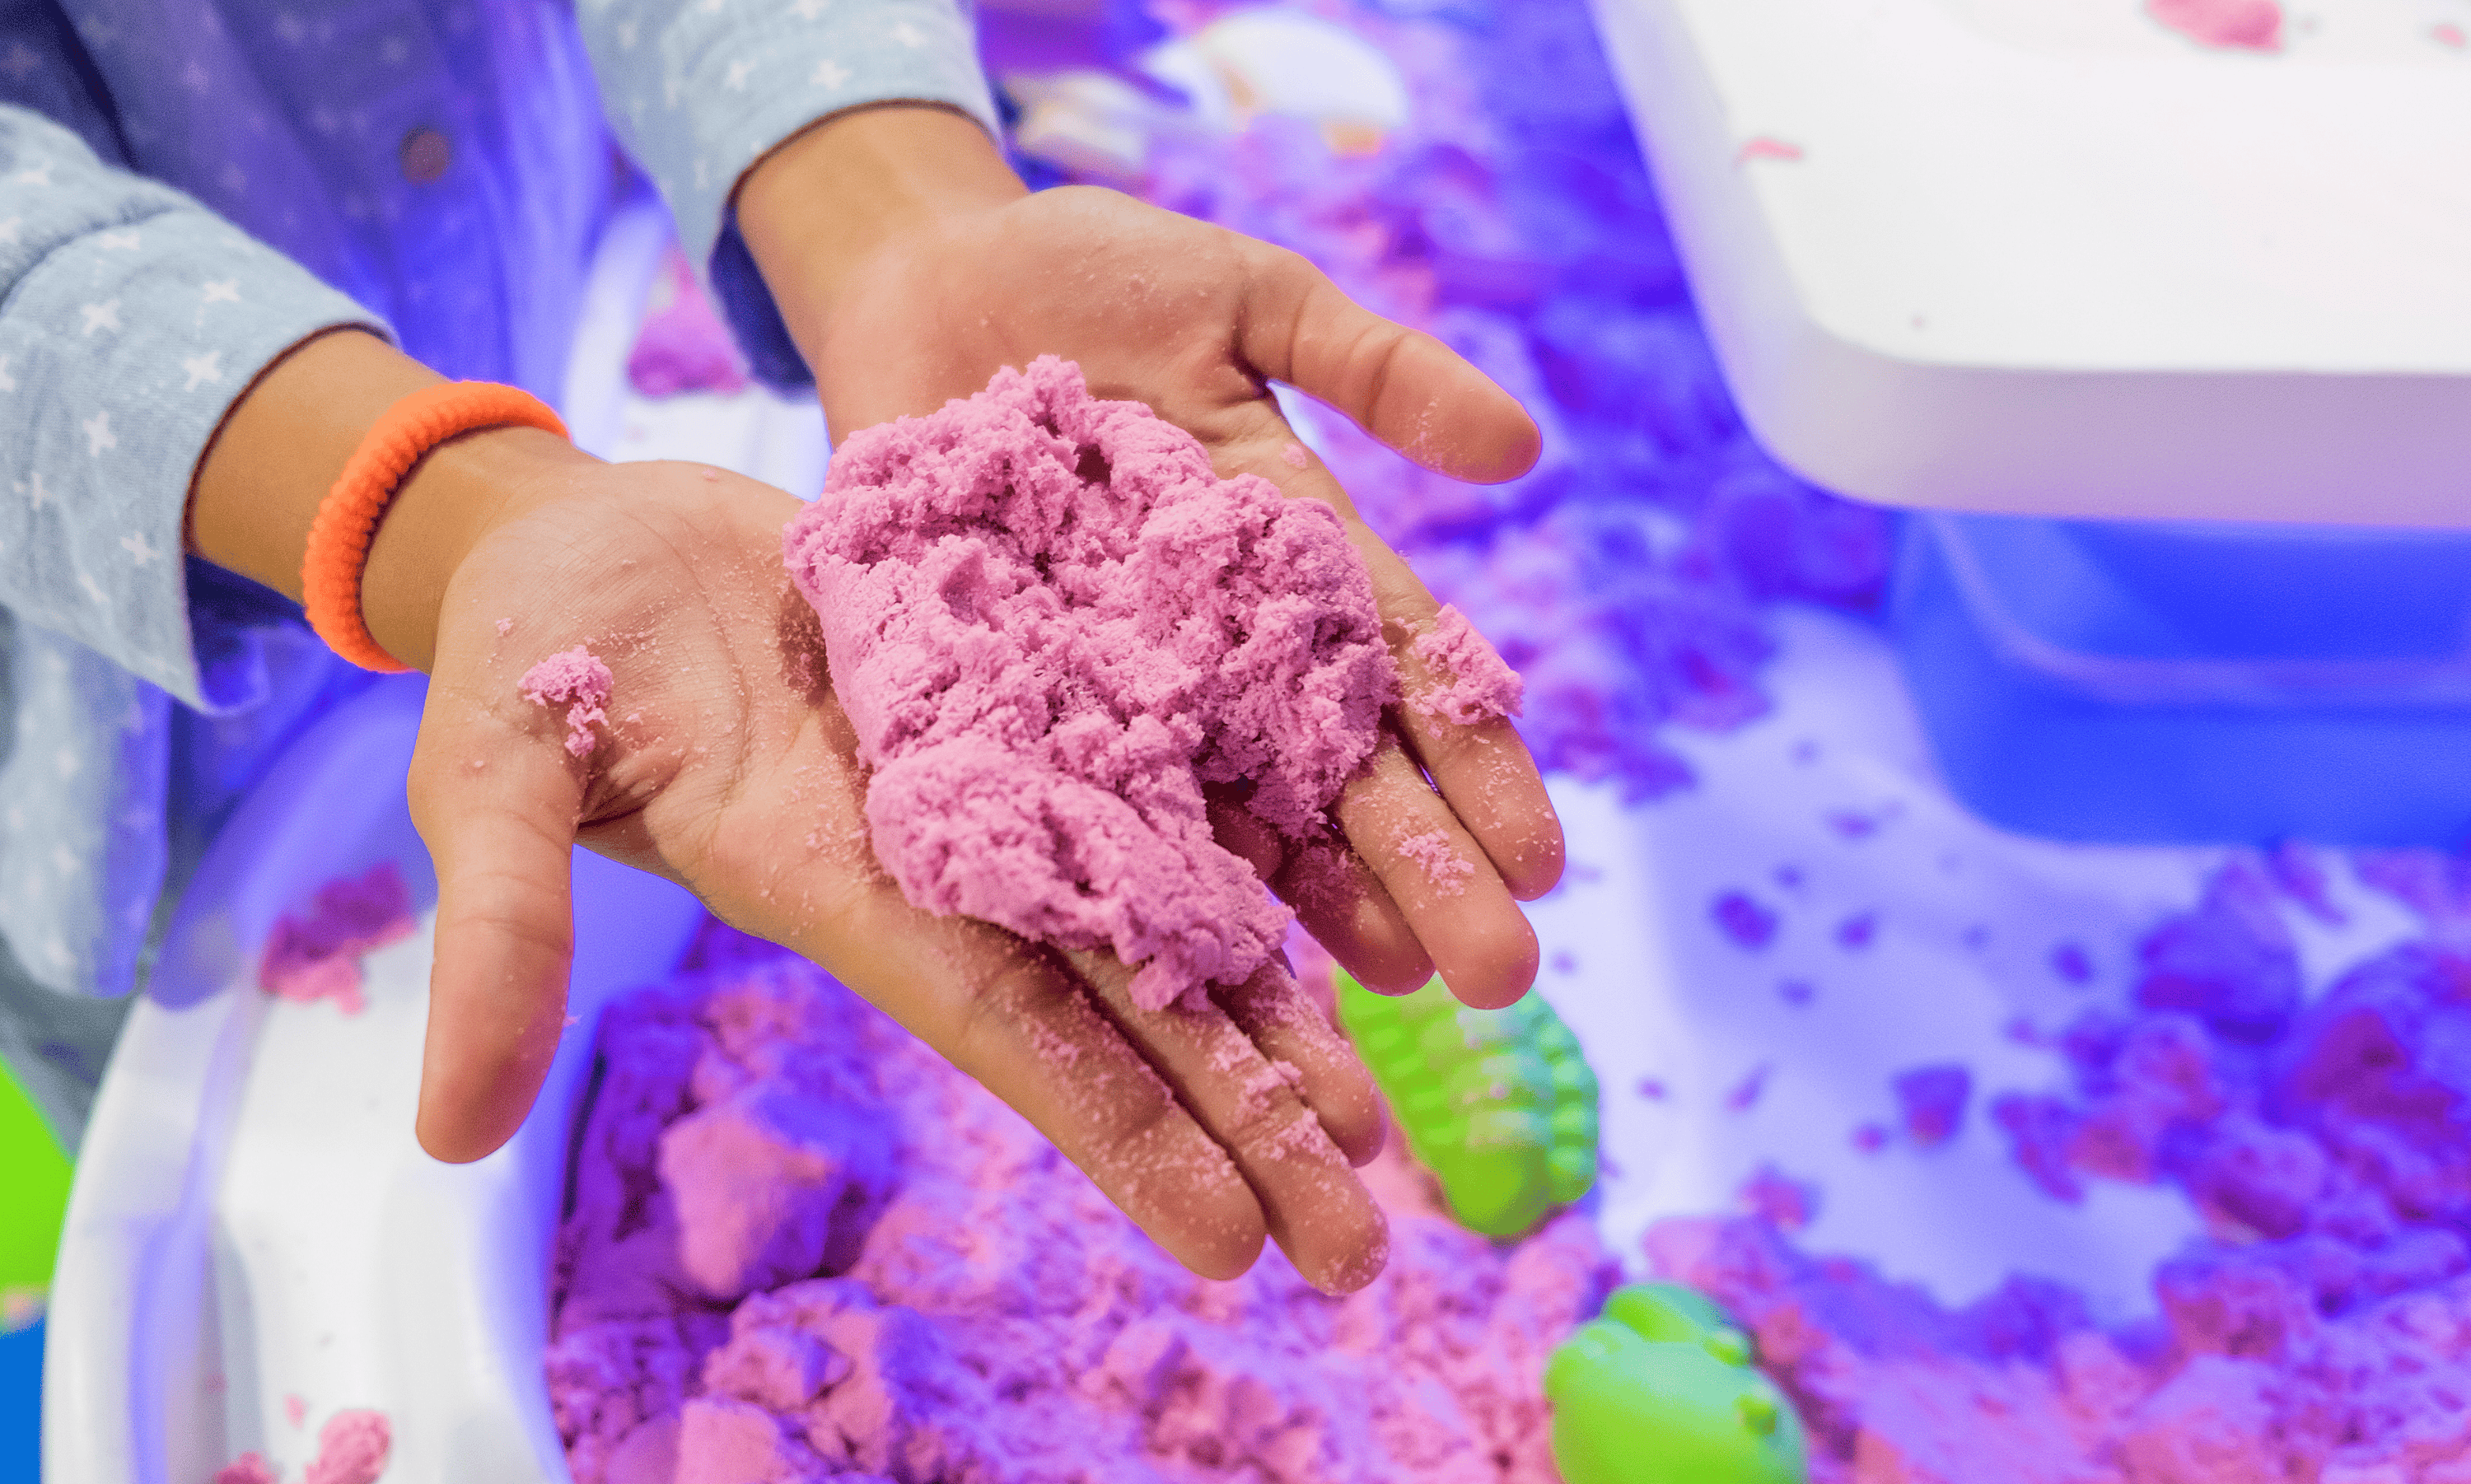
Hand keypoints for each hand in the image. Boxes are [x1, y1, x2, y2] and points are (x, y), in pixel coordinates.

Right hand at [190, 332, 1391, 1290]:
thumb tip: (447, 1139)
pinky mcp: (1028, 667)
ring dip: (1281, 996)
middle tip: (1369, 1240)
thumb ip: (500, 933)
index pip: (1007, 1033)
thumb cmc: (529, 654)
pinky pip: (1169, 749)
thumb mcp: (494, 776)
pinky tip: (1356, 882)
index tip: (1236, 1242)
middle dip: (1241, 1117)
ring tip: (1395, 1101)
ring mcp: (998, 763)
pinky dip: (1259, 818)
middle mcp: (948, 854)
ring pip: (1170, 893)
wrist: (591, 532)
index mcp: (844, 887)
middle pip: (1123, 1000)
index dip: (1120, 1128)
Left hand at [740, 107, 1566, 1011]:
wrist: (922, 279)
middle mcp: (1220, 643)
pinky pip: (1074, 792)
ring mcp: (1119, 678)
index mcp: (1294, 555)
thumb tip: (1527, 452)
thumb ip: (1374, 369)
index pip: (1405, 674)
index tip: (1542, 860)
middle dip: (1422, 871)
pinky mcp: (1006, 691)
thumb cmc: (1091, 275)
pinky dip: (1131, 874)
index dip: (1475, 766)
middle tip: (1500, 979)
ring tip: (1392, 998)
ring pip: (1228, 809)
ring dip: (1310, 906)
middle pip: (1337, 770)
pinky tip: (1194, 964)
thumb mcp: (1249, 297)